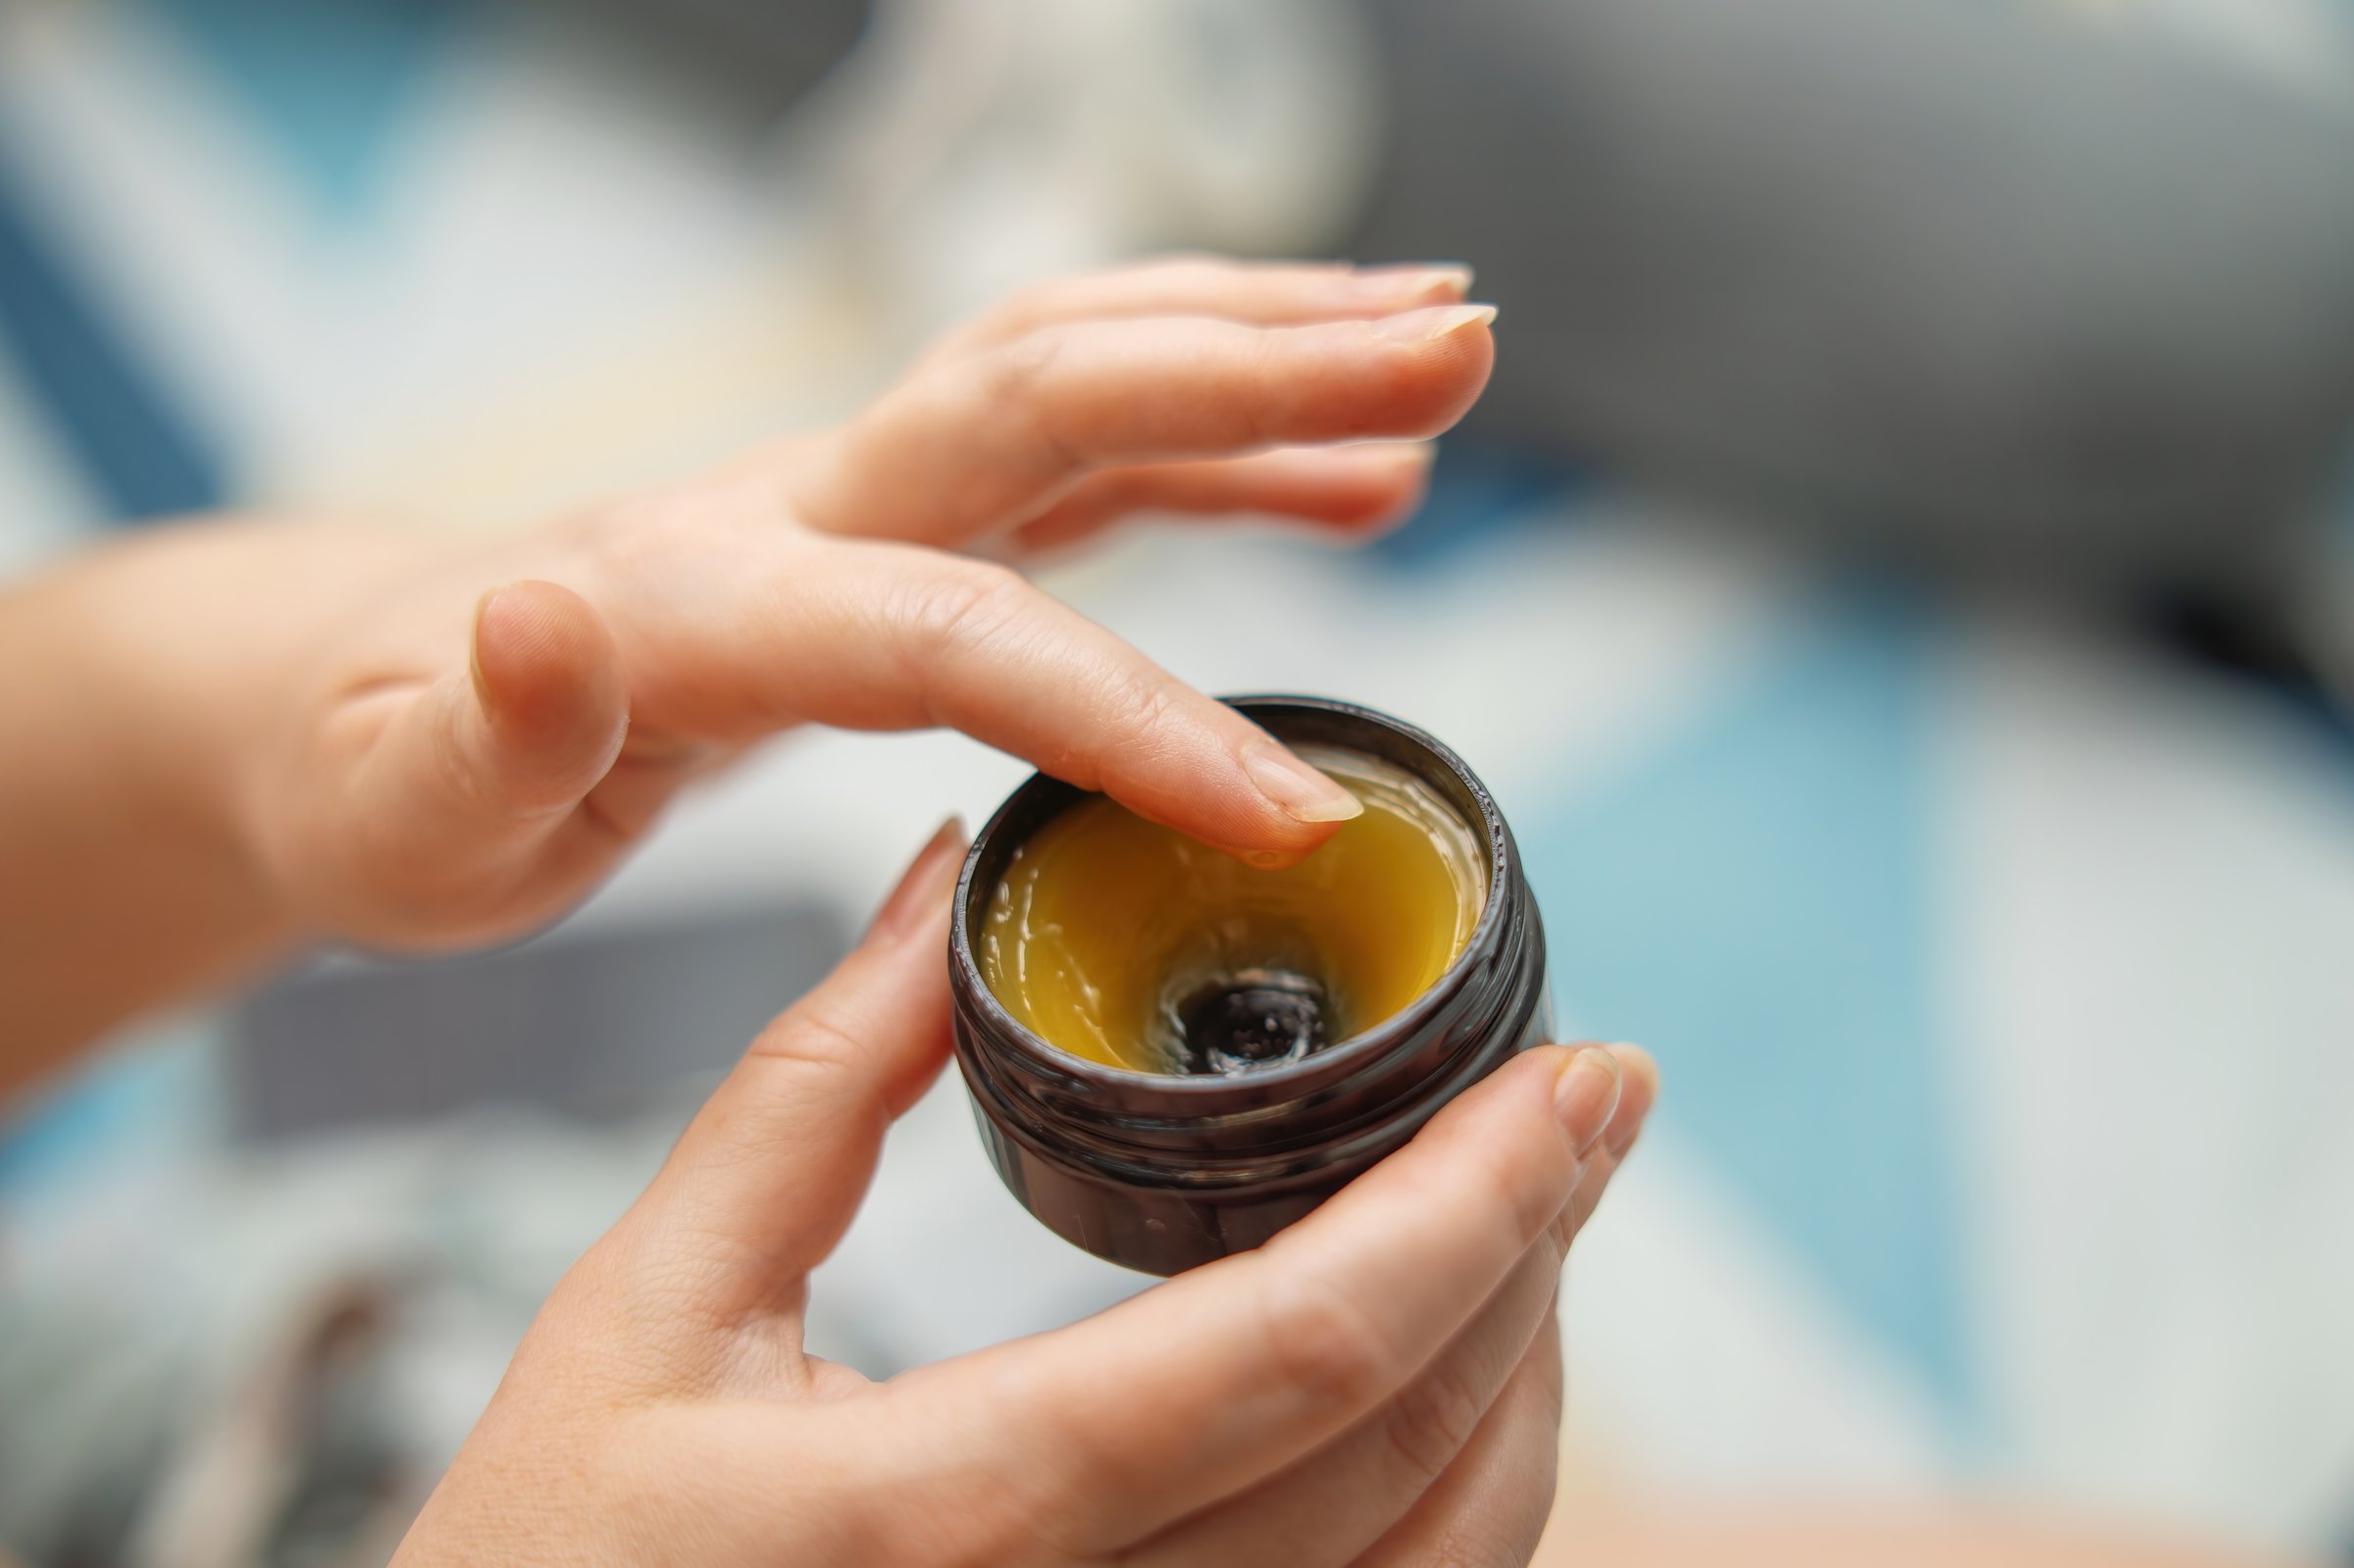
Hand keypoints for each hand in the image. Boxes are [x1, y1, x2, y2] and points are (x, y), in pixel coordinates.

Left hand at [243, 258, 1495, 948]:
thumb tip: (539, 621)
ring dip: (1262, 354)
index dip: (1125, 707)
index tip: (1280, 811)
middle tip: (1455, 344)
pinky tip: (1345, 486)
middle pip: (1047, 390)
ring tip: (1439, 361)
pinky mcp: (891, 523)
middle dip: (1257, 363)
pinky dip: (1221, 454)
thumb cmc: (394, 770)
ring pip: (1082, 381)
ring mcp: (854, 495)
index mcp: (704, 599)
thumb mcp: (408, 804)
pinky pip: (1083, 464)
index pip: (951, 625)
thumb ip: (489, 727)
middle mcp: (800, 504)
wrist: (366, 690)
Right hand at [393, 824, 1657, 1566]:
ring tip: (1540, 1210)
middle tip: (1591, 1099)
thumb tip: (940, 882)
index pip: (1290, 1346)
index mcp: (940, 1514)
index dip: (1477, 1200)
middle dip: (1539, 1254)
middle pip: (1413, 1453)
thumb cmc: (545, 1564)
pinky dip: (1461, 1496)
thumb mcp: (642, 1308)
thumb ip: (810, 1086)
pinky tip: (1456, 1372)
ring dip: (1525, 1377)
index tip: (1580, 1073)